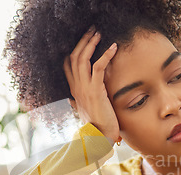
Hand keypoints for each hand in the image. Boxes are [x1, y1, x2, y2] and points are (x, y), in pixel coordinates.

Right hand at [63, 26, 119, 142]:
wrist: (98, 138)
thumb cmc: (96, 126)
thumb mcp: (84, 112)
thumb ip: (77, 103)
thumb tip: (71, 100)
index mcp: (75, 91)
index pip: (68, 65)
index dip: (73, 51)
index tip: (83, 41)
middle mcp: (77, 87)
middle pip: (74, 57)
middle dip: (82, 41)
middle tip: (92, 31)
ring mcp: (84, 88)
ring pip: (82, 59)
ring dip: (90, 44)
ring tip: (98, 34)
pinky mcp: (95, 91)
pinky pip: (97, 67)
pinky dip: (105, 54)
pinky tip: (113, 47)